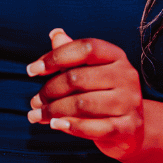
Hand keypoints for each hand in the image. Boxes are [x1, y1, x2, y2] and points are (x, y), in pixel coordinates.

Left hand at [26, 28, 144, 161]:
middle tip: (35, 101)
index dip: (56, 57)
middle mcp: (126, 76)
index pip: (85, 48)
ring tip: (37, 115)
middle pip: (77, 78)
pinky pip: (93, 128)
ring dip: (53, 110)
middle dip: (49, 90)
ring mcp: (129, 102)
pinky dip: (70, 126)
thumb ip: (71, 54)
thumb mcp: (89, 70)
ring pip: (81, 104)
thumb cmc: (102, 93)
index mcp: (116, 56)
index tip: (31, 70)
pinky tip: (55, 124)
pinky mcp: (127, 128)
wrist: (131, 128)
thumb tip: (55, 34)